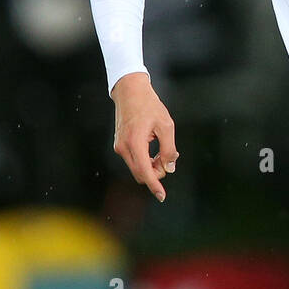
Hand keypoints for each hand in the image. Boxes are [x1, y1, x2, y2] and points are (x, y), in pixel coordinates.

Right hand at [111, 72, 178, 200]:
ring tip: (163, 151)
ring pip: (138, 168)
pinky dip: (145, 161)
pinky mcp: (119, 145)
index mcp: (135, 142)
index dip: (155, 185)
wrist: (130, 92)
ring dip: (151, 166)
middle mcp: (123, 147)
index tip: (162, 196)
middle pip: (141, 173)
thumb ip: (169, 149)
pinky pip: (134, 160)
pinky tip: (154, 150)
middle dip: (156, 173)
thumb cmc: (149, 106)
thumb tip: (169, 168)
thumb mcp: (166, 125)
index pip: (145, 171)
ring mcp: (119, 147)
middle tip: (169, 158)